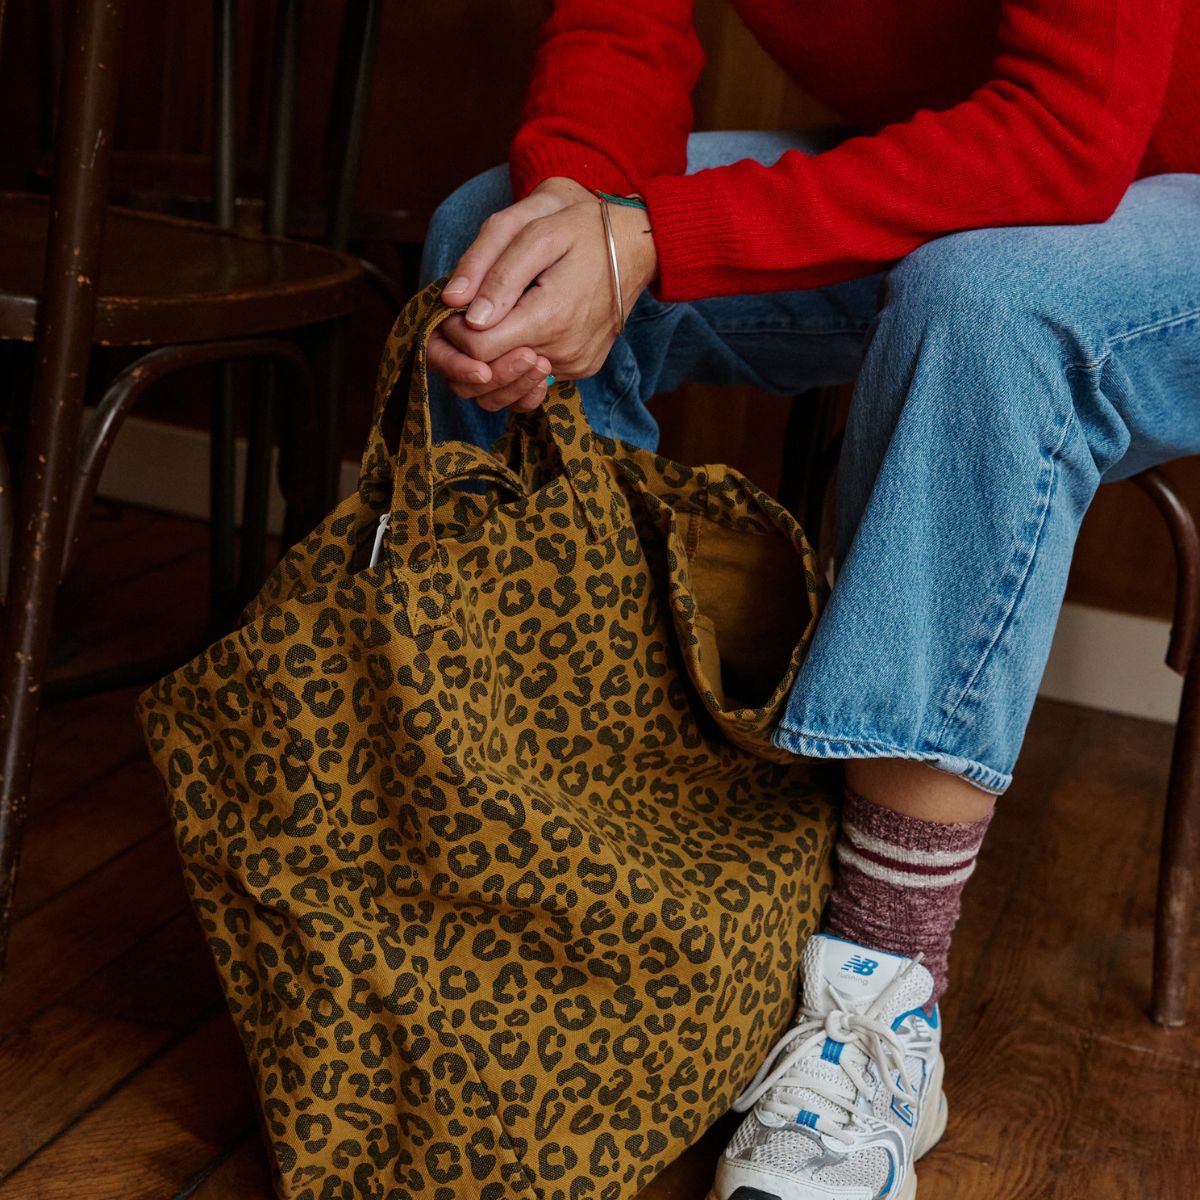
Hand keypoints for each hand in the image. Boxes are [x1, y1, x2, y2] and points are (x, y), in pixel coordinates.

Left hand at [427, 178, 656, 413]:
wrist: (637, 246)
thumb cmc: (584, 230)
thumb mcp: (537, 233)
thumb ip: (496, 272)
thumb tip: (458, 308)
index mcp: (551, 317)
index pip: (479, 350)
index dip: (456, 331)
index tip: (454, 307)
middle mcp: (565, 352)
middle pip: (492, 372)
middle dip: (467, 348)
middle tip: (464, 314)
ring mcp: (576, 365)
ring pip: (511, 379)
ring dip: (491, 356)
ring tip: (491, 318)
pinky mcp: (582, 368)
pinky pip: (535, 376)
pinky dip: (517, 357)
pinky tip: (519, 327)